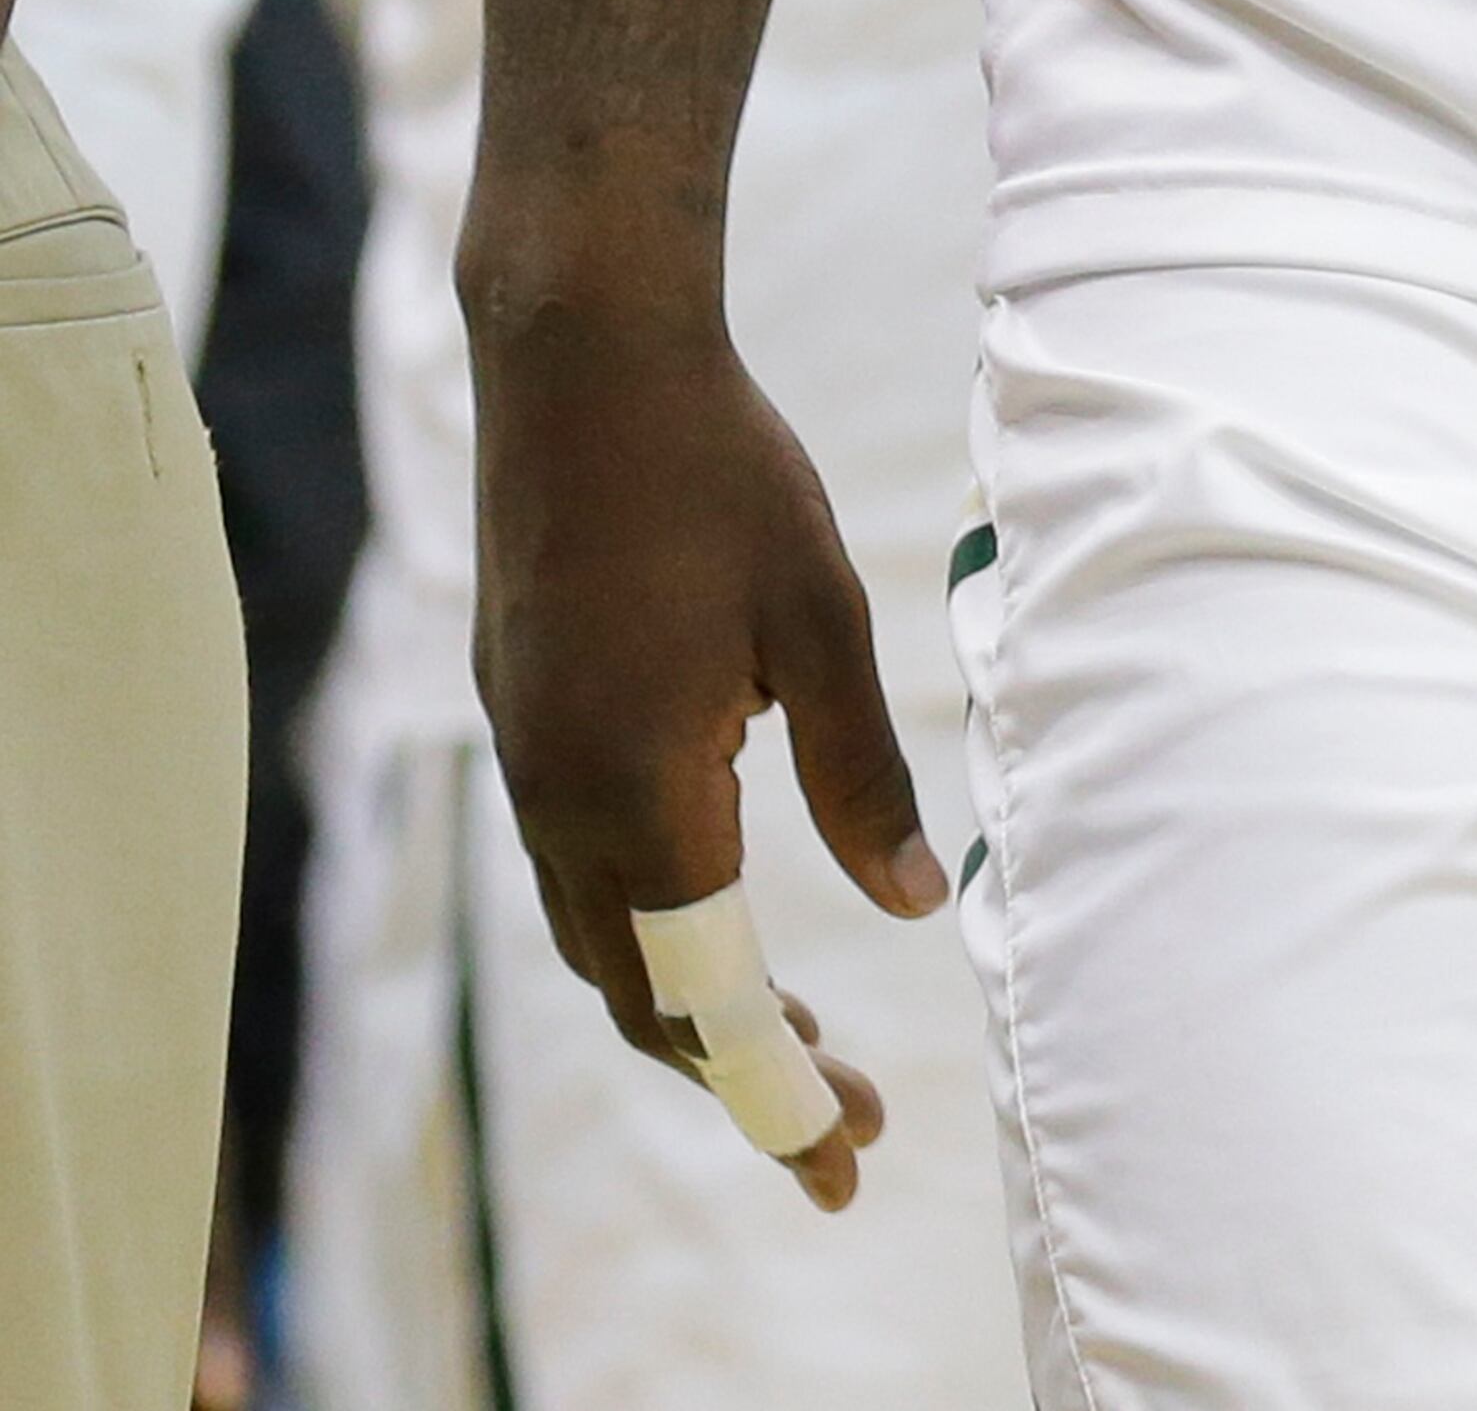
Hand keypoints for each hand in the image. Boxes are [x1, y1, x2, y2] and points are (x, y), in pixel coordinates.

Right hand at [466, 284, 941, 1208]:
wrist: (584, 360)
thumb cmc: (721, 473)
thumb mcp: (821, 618)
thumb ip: (861, 773)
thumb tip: (913, 906)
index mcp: (644, 789)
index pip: (709, 997)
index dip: (778, 1092)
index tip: (847, 1160)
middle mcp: (563, 797)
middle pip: (642, 995)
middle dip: (741, 1075)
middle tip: (840, 1125)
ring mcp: (526, 756)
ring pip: (597, 937)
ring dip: (686, 1004)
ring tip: (790, 1045)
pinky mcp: (519, 711)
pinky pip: (572, 867)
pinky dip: (642, 925)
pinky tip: (706, 913)